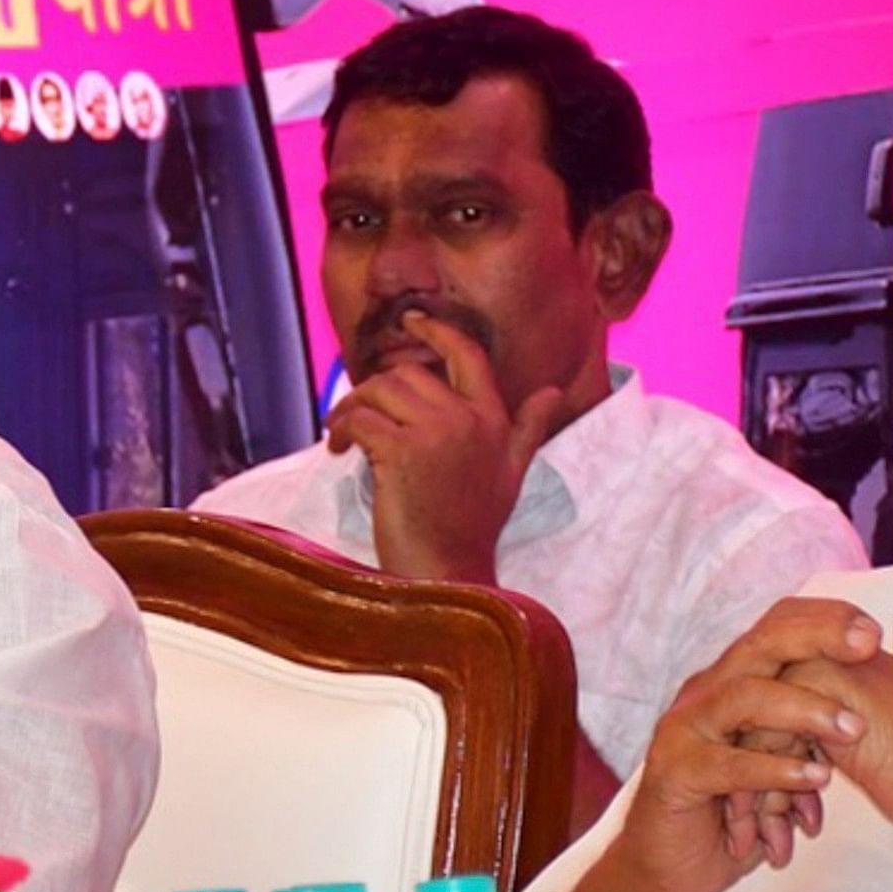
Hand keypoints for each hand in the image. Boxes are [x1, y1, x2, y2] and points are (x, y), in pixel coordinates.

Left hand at [324, 312, 569, 584]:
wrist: (448, 571)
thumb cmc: (472, 526)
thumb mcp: (511, 472)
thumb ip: (527, 428)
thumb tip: (554, 392)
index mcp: (494, 418)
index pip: (468, 355)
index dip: (438, 331)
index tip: (412, 320)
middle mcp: (470, 418)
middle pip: (408, 374)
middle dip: (372, 391)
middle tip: (352, 417)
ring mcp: (437, 433)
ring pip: (379, 391)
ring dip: (350, 409)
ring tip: (341, 436)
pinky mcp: (403, 452)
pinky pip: (360, 420)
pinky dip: (340, 431)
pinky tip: (338, 452)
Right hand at [596, 599, 883, 891]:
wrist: (667, 870)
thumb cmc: (729, 815)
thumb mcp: (779, 762)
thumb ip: (810, 729)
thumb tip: (870, 707)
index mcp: (732, 683)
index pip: (777, 628)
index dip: (824, 621)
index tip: (874, 632)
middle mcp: (706, 694)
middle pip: (761, 644)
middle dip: (818, 638)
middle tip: (868, 646)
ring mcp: (686, 730)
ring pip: (746, 697)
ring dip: (805, 709)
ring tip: (853, 729)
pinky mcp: (675, 771)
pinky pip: (728, 763)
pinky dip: (775, 769)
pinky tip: (816, 780)